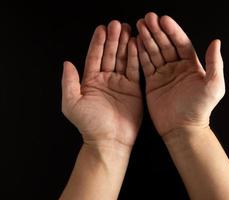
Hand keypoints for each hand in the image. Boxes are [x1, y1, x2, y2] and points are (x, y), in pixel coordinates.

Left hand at [61, 21, 141, 147]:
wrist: (109, 141)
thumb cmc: (90, 125)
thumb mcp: (72, 103)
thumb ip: (69, 82)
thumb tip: (67, 63)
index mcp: (90, 81)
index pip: (94, 57)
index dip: (98, 43)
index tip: (102, 29)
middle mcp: (106, 80)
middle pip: (109, 55)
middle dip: (113, 39)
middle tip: (117, 24)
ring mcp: (120, 83)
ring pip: (122, 59)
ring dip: (125, 44)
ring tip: (128, 29)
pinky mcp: (133, 89)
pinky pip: (134, 70)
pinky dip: (135, 57)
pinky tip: (136, 45)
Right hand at [136, 12, 224, 136]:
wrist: (183, 128)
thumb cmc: (200, 109)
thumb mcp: (213, 85)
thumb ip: (215, 63)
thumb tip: (216, 41)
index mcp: (191, 65)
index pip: (181, 43)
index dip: (172, 31)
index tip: (163, 19)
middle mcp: (176, 67)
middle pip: (165, 44)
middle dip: (156, 31)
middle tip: (147, 18)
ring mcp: (163, 74)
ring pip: (154, 52)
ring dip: (147, 39)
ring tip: (139, 25)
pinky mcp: (152, 82)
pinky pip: (145, 65)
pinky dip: (140, 54)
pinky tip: (135, 42)